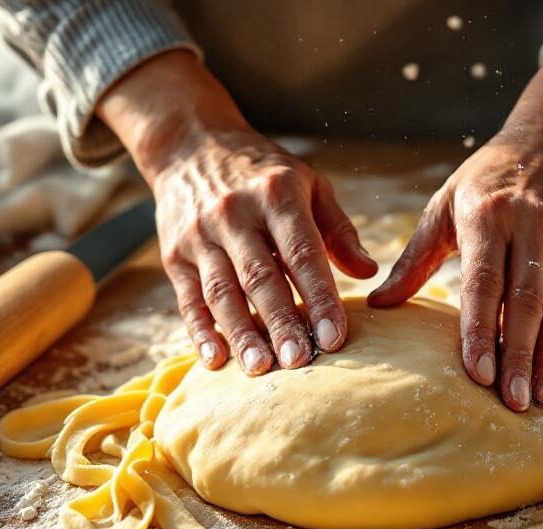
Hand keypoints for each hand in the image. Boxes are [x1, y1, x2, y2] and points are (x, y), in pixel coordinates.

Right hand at [99, 51, 375, 374]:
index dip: (319, 297)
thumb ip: (338, 230)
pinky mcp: (174, 255)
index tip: (335, 337)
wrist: (190, 146)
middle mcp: (234, 215)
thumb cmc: (263, 174)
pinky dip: (201, 331)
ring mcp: (200, 236)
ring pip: (222, 292)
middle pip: (260, 277)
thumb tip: (368, 273)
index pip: (302, 253)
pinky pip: (188, 298)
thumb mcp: (308, 184)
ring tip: (261, 368)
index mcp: (276, 196)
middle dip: (281, 322)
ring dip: (241, 333)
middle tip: (300, 362)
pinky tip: (216, 359)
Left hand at [368, 28, 542, 410]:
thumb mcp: (447, 203)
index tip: (477, 374)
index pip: (484, 284)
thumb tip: (378, 305)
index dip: (481, 331)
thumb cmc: (491, 177)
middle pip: (525, 305)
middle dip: (518, 358)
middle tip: (510, 404)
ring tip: (538, 402)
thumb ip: (415, 257)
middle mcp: (532, 229)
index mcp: (488, 216)